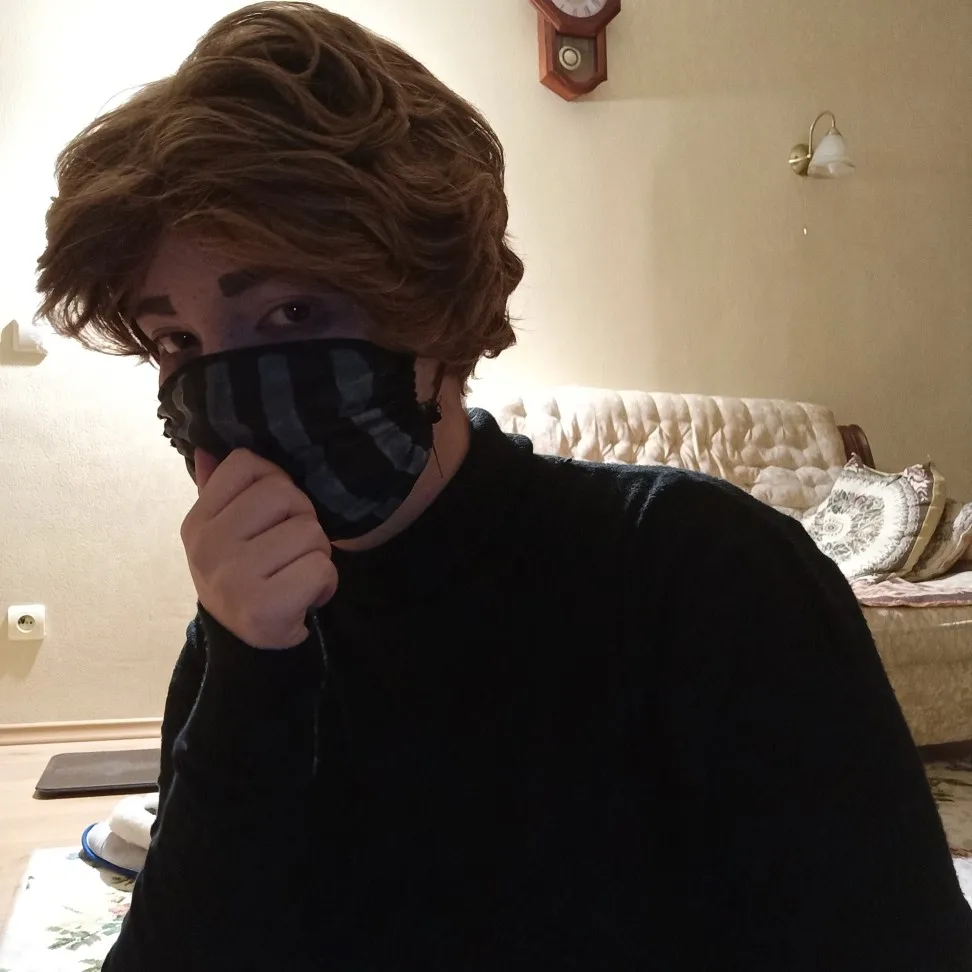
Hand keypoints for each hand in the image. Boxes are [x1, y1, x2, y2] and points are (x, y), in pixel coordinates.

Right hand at [181, 448, 337, 648]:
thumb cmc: (243, 576)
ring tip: (296, 573)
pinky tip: (306, 596)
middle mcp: (208, 546)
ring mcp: (233, 576)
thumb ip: (216, 491)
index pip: (246, 464)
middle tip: (290, 549)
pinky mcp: (263, 607)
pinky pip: (321, 568)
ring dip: (317, 554)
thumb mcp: (222, 534)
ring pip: (310, 531)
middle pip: (285, 493)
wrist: (245, 645)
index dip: (274, 481)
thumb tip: (206, 449)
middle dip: (302, 518)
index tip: (273, 513)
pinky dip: (325, 582)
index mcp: (197, 521)